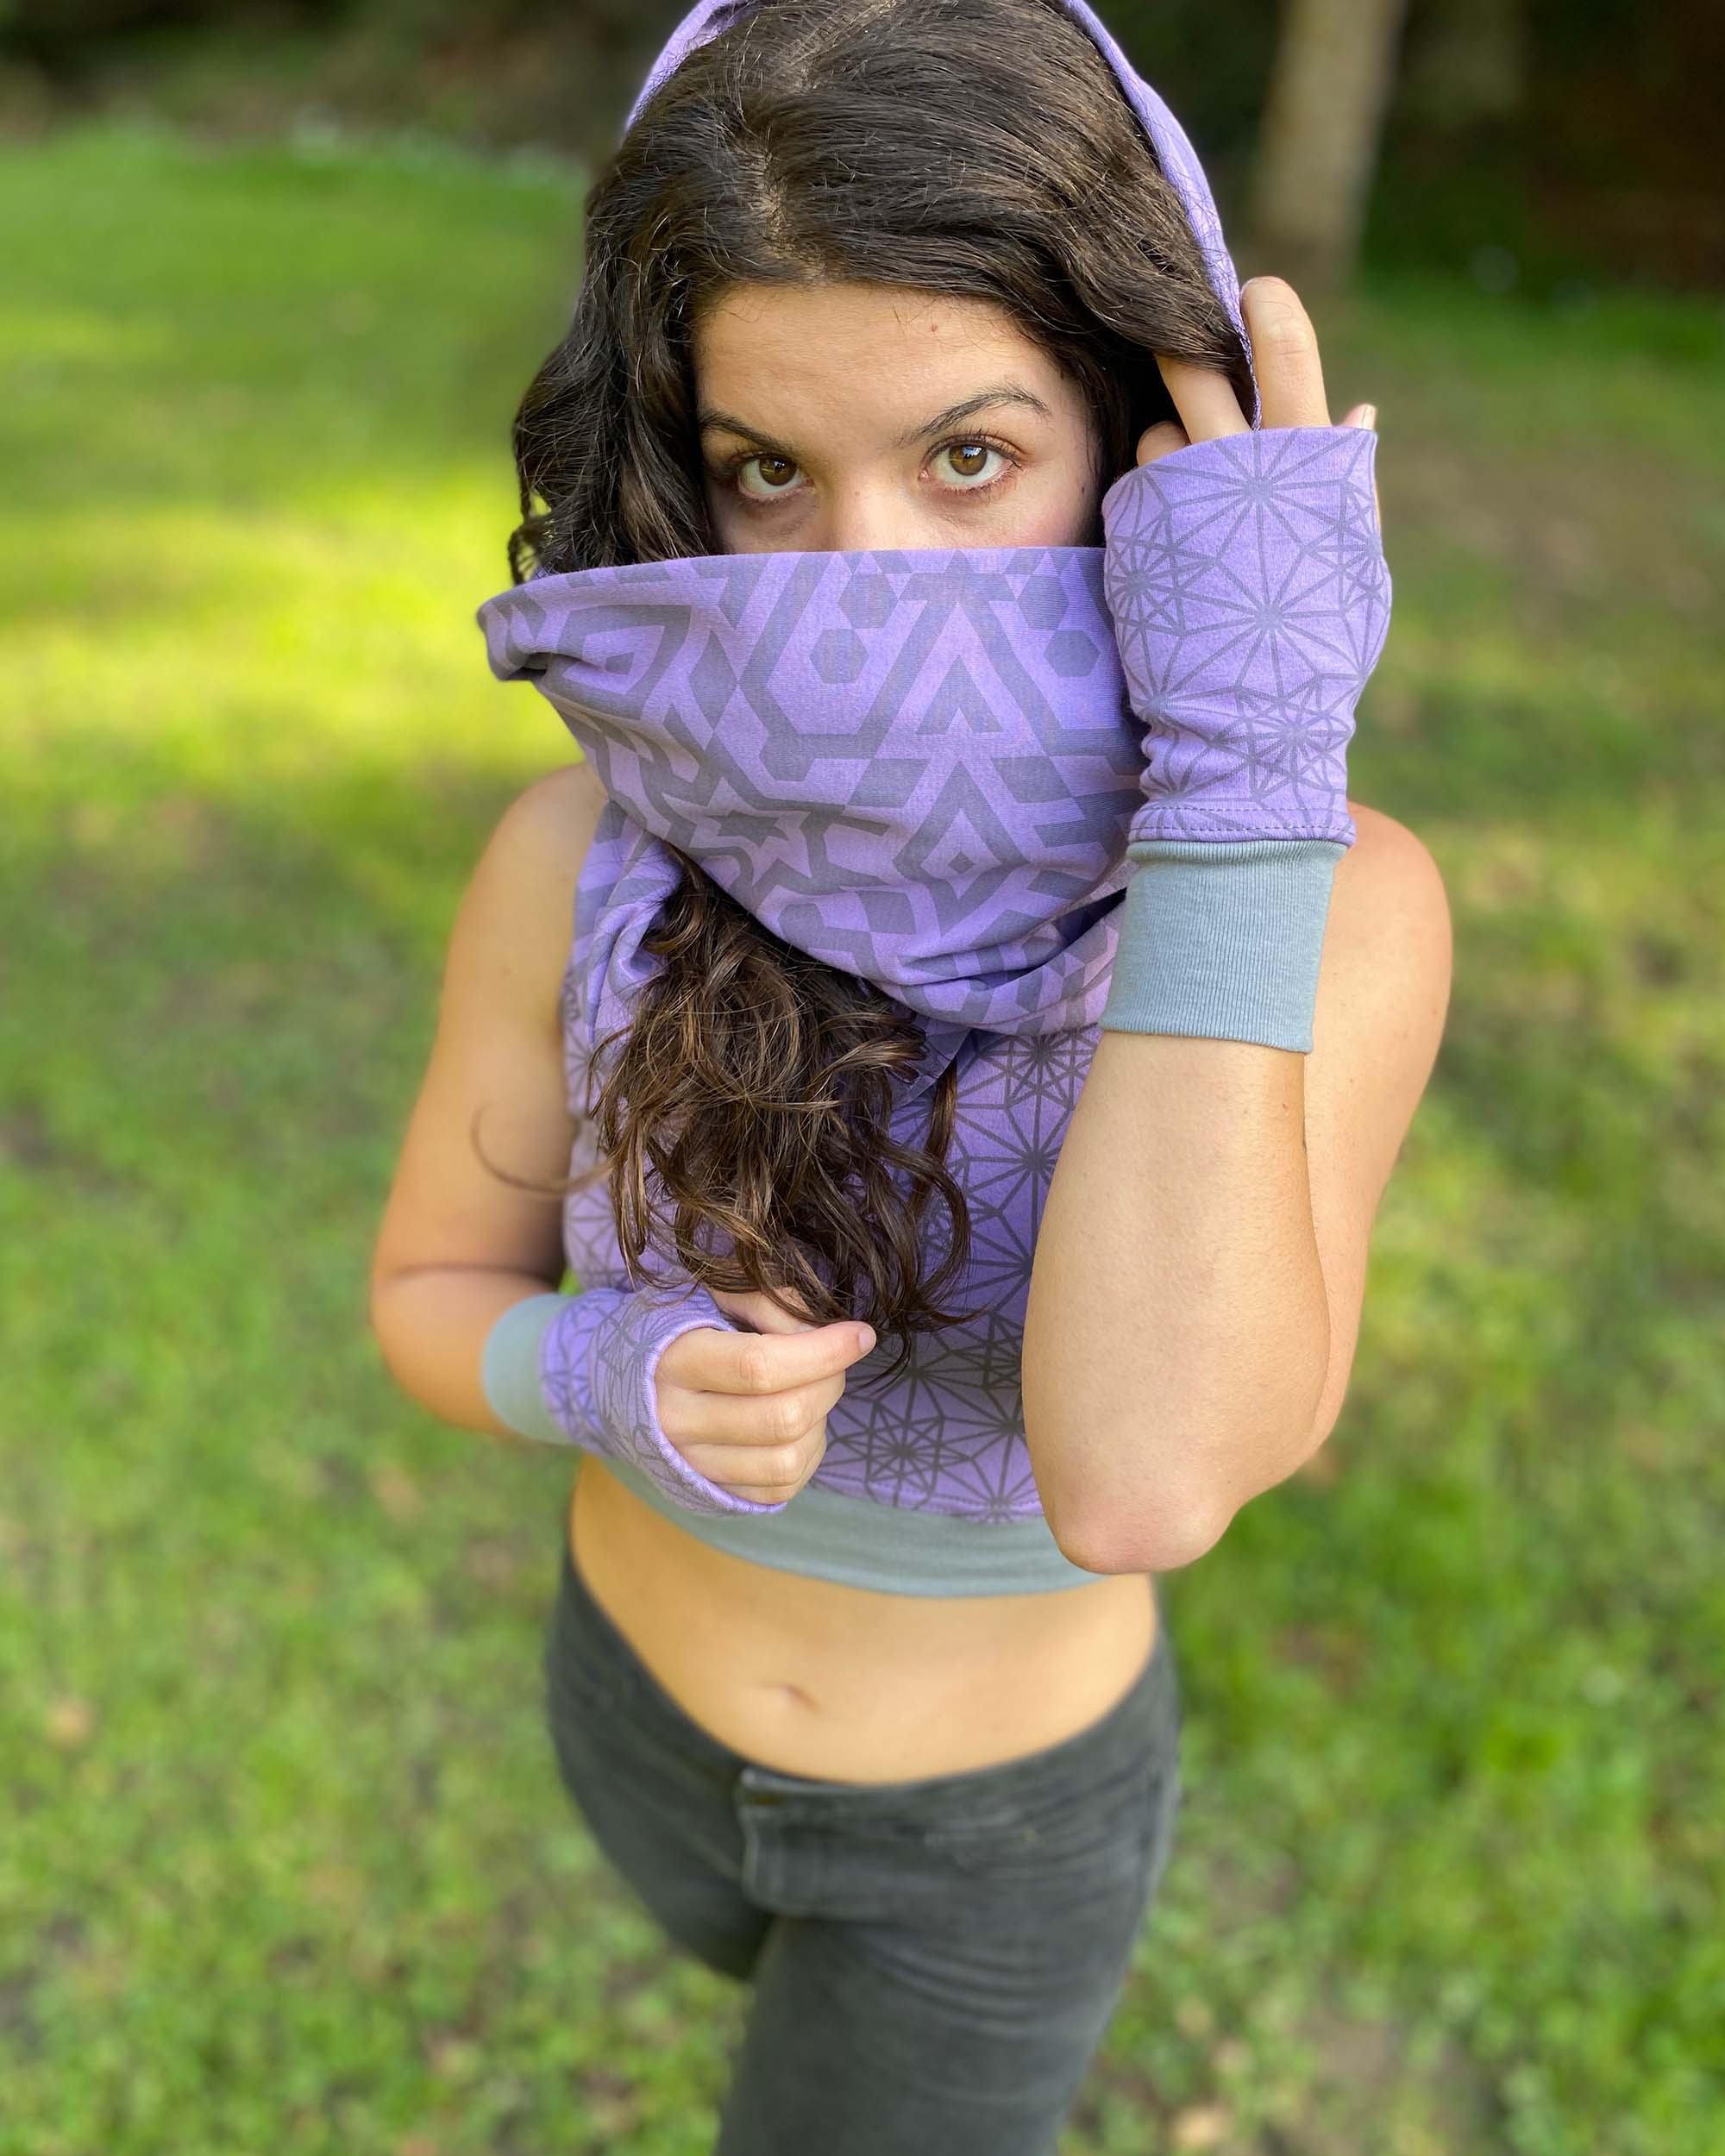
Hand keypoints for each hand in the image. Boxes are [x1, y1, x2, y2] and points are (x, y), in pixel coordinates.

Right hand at [654, 1284, 874, 1506]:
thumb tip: (822, 1326)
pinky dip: (809, 1451)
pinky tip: (800, 1422)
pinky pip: (784, 1485)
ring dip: (821, 1418)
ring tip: (811, 1388)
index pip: (759, 1366)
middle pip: (784, 1416)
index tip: (860, 1334)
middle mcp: (678, 1423)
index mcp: (674, 1363)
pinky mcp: (717, 1493)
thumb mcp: (713, 1296)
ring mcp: (695, 1465)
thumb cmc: (686, 1329)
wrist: (636, 1386)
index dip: (822, 1351)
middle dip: (829, 1381)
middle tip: (836, 1357)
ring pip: (788, 1458)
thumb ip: (766, 1299)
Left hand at [1098, 272, 1390, 851]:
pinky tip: (1173, 548)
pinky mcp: (1133, 536)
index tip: (1250, 293)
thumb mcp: (1353, 563)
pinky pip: (1134, 485)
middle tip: (1183, 342)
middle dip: (1183, 346)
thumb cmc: (1318, 652)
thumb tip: (1360, 410)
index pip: (1284, 351)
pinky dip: (1150, 502)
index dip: (1266, 310)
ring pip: (1160, 430)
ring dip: (1172, 452)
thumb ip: (1349, 484)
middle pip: (1194, 367)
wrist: (1247, 727)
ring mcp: (1177, 501)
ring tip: (1197, 512)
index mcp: (1310, 466)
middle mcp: (1239, 469)